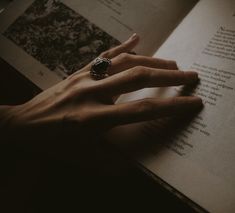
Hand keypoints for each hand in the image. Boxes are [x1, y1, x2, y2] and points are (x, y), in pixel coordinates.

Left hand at [1, 34, 201, 148]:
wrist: (24, 125)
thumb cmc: (53, 144)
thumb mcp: (81, 159)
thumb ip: (109, 164)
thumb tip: (133, 168)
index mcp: (94, 119)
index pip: (141, 110)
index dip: (171, 107)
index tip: (192, 102)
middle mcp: (92, 94)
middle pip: (137, 79)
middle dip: (168, 77)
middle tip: (190, 75)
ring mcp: (85, 78)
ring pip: (124, 62)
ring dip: (152, 60)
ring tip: (172, 64)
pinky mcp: (80, 71)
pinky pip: (104, 54)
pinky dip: (123, 45)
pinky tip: (137, 38)